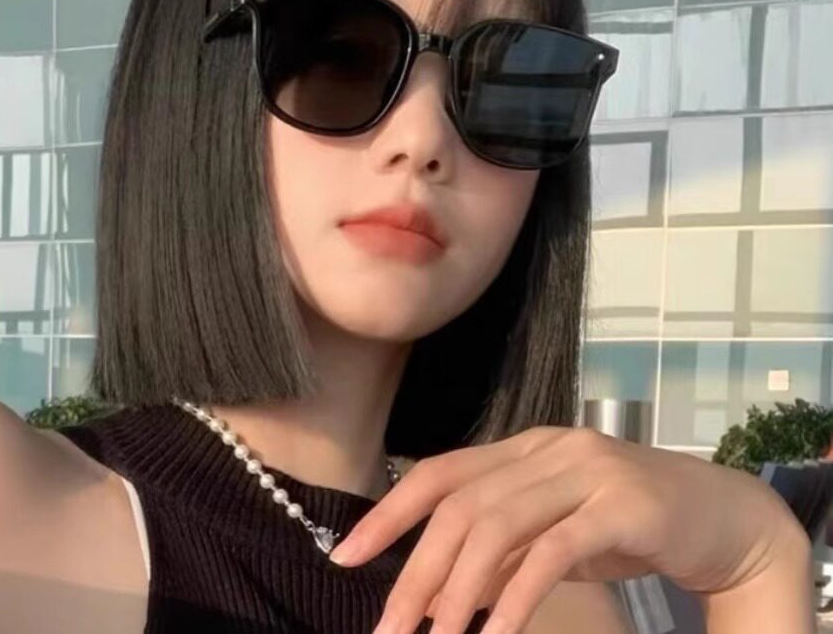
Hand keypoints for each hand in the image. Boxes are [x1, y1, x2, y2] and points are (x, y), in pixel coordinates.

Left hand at [328, 427, 806, 633]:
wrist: (719, 515)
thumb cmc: (627, 525)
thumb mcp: (555, 531)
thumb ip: (506, 546)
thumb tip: (441, 589)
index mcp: (523, 449)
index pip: (441, 473)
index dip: (389, 513)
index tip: (345, 558)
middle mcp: (547, 450)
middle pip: (461, 505)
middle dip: (416, 569)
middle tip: (389, 628)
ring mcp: (585, 471)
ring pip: (499, 523)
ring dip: (457, 586)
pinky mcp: (622, 506)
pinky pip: (554, 550)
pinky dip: (517, 594)